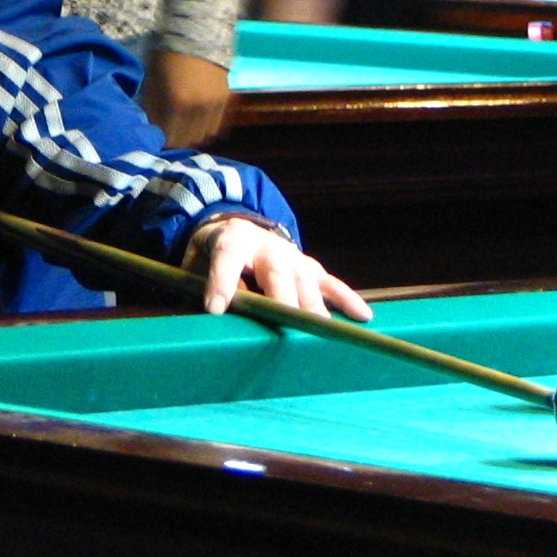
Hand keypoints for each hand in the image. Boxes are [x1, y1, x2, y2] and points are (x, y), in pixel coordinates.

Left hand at [140, 50, 230, 147]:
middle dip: (176, 140)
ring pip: (204, 135)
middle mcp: (198, 109)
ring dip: (192, 135)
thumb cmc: (168, 53)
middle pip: (187, 140)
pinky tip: (196, 121)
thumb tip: (150, 126)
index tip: (155, 139)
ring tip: (182, 129)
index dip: (160, 141)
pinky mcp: (226, 100)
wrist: (198, 31)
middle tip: (168, 135)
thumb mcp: (152, 79)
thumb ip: (151, 106)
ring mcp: (215, 105)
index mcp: (177, 103)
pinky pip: (216, 125)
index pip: (168, 137)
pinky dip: (205, 126)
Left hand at [186, 215, 370, 321]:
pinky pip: (331, 284)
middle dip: (281, 299)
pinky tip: (363, 317)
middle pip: (276, 272)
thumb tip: (193, 321)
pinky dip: (347, 300)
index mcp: (232, 241)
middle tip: (285, 323)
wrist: (236, 227)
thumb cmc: (212, 254)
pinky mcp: (310, 268)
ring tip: (323, 330)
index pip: (226, 260)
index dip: (221, 283)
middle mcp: (267, 247)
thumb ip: (193, 288)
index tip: (215, 308)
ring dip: (315, 307)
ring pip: (306, 281)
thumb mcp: (194, 264)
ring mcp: (293, 257)